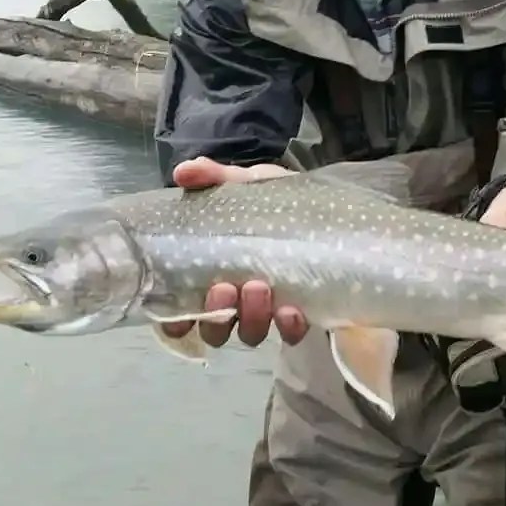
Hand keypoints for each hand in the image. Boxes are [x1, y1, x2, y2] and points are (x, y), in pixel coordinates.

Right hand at [161, 156, 308, 347]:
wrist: (329, 206)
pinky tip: (291, 310)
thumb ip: (214, 177)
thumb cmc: (276, 200)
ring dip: (251, 317)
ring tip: (259, 287)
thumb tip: (184, 172)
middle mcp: (237, 299)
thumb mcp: (246, 183)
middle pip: (215, 329)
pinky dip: (288, 326)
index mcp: (214, 272)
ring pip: (250, 333)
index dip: (176, 321)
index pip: (184, 311)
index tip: (178, 314)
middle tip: (224, 287)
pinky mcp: (303, 314)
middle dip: (216, 314)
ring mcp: (269, 310)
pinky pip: (291, 334)